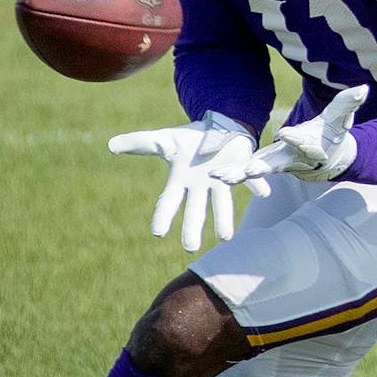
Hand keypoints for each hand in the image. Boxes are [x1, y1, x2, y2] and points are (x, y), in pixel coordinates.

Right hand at [107, 113, 265, 251]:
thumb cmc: (190, 140)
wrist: (219, 128)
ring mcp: (223, 179)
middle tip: (191, 248)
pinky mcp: (241, 169)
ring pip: (223, 202)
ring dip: (224, 218)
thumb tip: (110, 145)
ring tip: (226, 237)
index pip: (169, 202)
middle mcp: (202, 186)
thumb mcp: (164, 140)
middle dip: (193, 228)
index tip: (157, 232)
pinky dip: (257, 185)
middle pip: (196, 210)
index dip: (164, 216)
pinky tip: (265, 193)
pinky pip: (250, 179)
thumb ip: (140, 144)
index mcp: (182, 182)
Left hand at [226, 85, 368, 182]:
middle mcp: (294, 157)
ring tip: (222, 177)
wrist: (329, 157)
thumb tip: (363, 87)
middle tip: (250, 171)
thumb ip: (348, 103)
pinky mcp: (267, 164)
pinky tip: (216, 175)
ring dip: (240, 174)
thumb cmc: (334, 134)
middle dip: (264, 167)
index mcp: (312, 146)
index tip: (287, 133)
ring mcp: (278, 163)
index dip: (297, 138)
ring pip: (258, 170)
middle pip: (278, 164)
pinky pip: (248, 170)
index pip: (305, 143)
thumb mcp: (341, 117)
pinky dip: (234, 174)